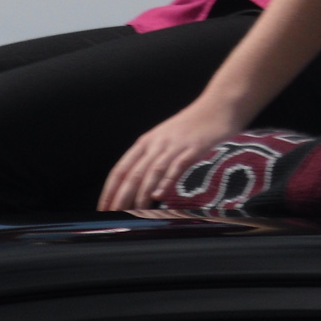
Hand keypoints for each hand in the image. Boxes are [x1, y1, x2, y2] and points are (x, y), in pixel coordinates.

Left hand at [98, 99, 240, 210]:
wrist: (218, 105)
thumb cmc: (192, 125)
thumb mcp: (166, 140)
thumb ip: (153, 160)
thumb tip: (140, 188)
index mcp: (146, 142)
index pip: (121, 169)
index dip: (110, 190)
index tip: (103, 208)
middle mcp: (156, 143)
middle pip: (133, 173)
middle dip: (121, 197)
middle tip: (112, 215)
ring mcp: (174, 145)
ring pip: (151, 172)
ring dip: (141, 194)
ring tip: (133, 212)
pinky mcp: (193, 148)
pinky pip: (176, 166)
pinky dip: (166, 181)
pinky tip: (159, 195)